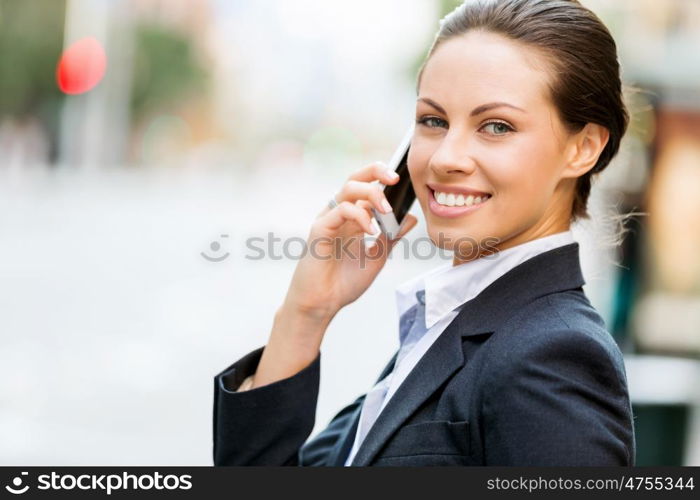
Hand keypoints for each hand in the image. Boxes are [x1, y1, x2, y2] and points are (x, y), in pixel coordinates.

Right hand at [282, 161, 417, 322]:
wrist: (323, 303)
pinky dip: (359, 216)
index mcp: (353, 218)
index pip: (367, 186)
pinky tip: (371, 230)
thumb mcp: (377, 257)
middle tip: (395, 179)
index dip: (382, 177)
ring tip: (386, 210)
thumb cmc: (344, 282)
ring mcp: (329, 219)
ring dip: (371, 194)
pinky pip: (340, 210)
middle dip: (376, 172)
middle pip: (355, 178)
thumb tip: (410, 218)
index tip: (402, 181)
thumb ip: (391, 236)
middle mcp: (340, 214)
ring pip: (348, 189)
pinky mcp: (320, 228)